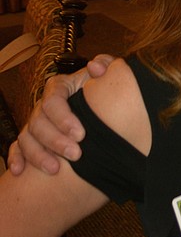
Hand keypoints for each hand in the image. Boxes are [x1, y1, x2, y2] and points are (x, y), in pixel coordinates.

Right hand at [6, 54, 115, 174]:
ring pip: (28, 138)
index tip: (81, 134)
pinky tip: (20, 172)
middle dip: (56, 141)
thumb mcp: (107, 72)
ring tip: (55, 169)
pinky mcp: (31, 137)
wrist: (100, 99)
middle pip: (39, 123)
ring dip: (38, 155)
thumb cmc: (102, 87)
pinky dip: (16, 158)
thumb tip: (95, 67)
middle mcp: (43, 105)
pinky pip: (18, 147)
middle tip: (76, 155)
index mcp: (59, 87)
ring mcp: (35, 121)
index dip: (64, 119)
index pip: (53, 102)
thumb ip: (106, 64)